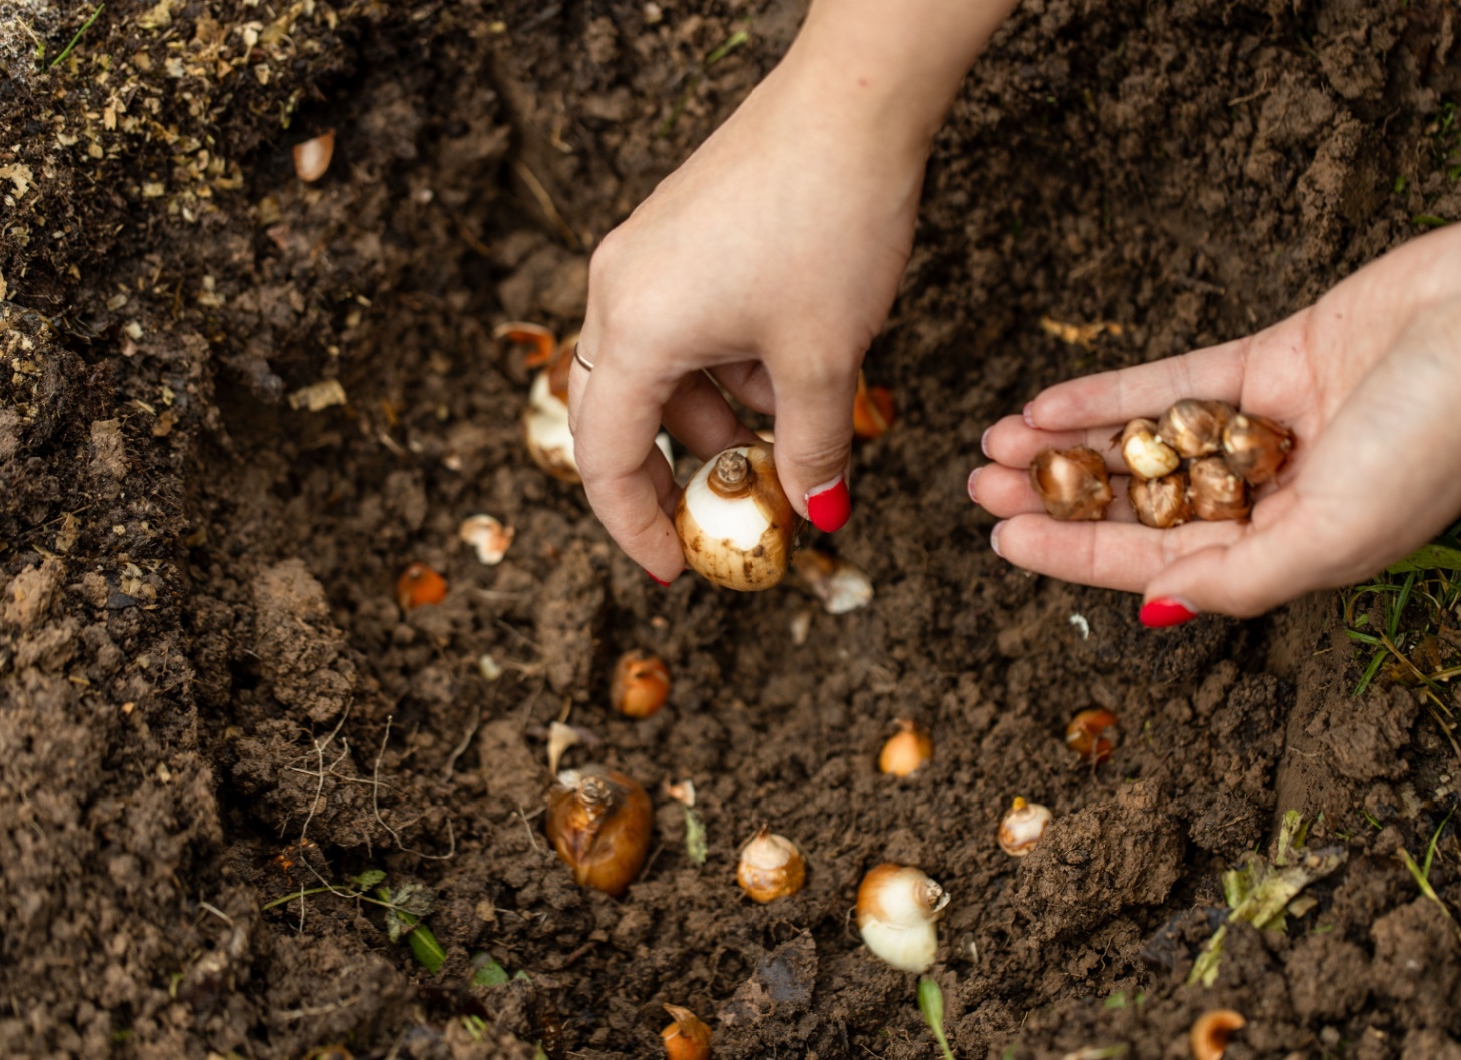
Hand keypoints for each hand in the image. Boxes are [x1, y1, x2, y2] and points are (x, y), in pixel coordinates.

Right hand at [566, 56, 926, 581]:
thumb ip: (812, 449)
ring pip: (659, 369)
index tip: (674, 566)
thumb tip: (819, 511)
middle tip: (719, 515)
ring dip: (712, 417)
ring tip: (785, 433)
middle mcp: (619, 291)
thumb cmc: (830, 221)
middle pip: (617, 414)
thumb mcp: (825, 358)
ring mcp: (645, 256)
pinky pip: (682, 323)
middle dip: (669, 473)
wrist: (854, 103)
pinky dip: (723, 365)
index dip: (636, 525)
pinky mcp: (677, 233)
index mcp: (636, 330)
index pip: (606, 458)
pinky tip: (787, 370)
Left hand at [973, 202, 1460, 620]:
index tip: (1002, 540)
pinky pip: (1172, 381)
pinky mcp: (1271, 359)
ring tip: (996, 446)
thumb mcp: (1336, 532)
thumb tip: (1156, 609)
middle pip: (1141, 503)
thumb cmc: (1439, 437)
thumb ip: (1242, 575)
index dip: (1075, 554)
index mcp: (1292, 549)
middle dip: (1059, 497)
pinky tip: (1047, 403)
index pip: (1160, 561)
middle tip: (980, 488)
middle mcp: (1275, 493)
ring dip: (1071, 444)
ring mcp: (1270, 424)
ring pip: (1146, 442)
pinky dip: (1111, 393)